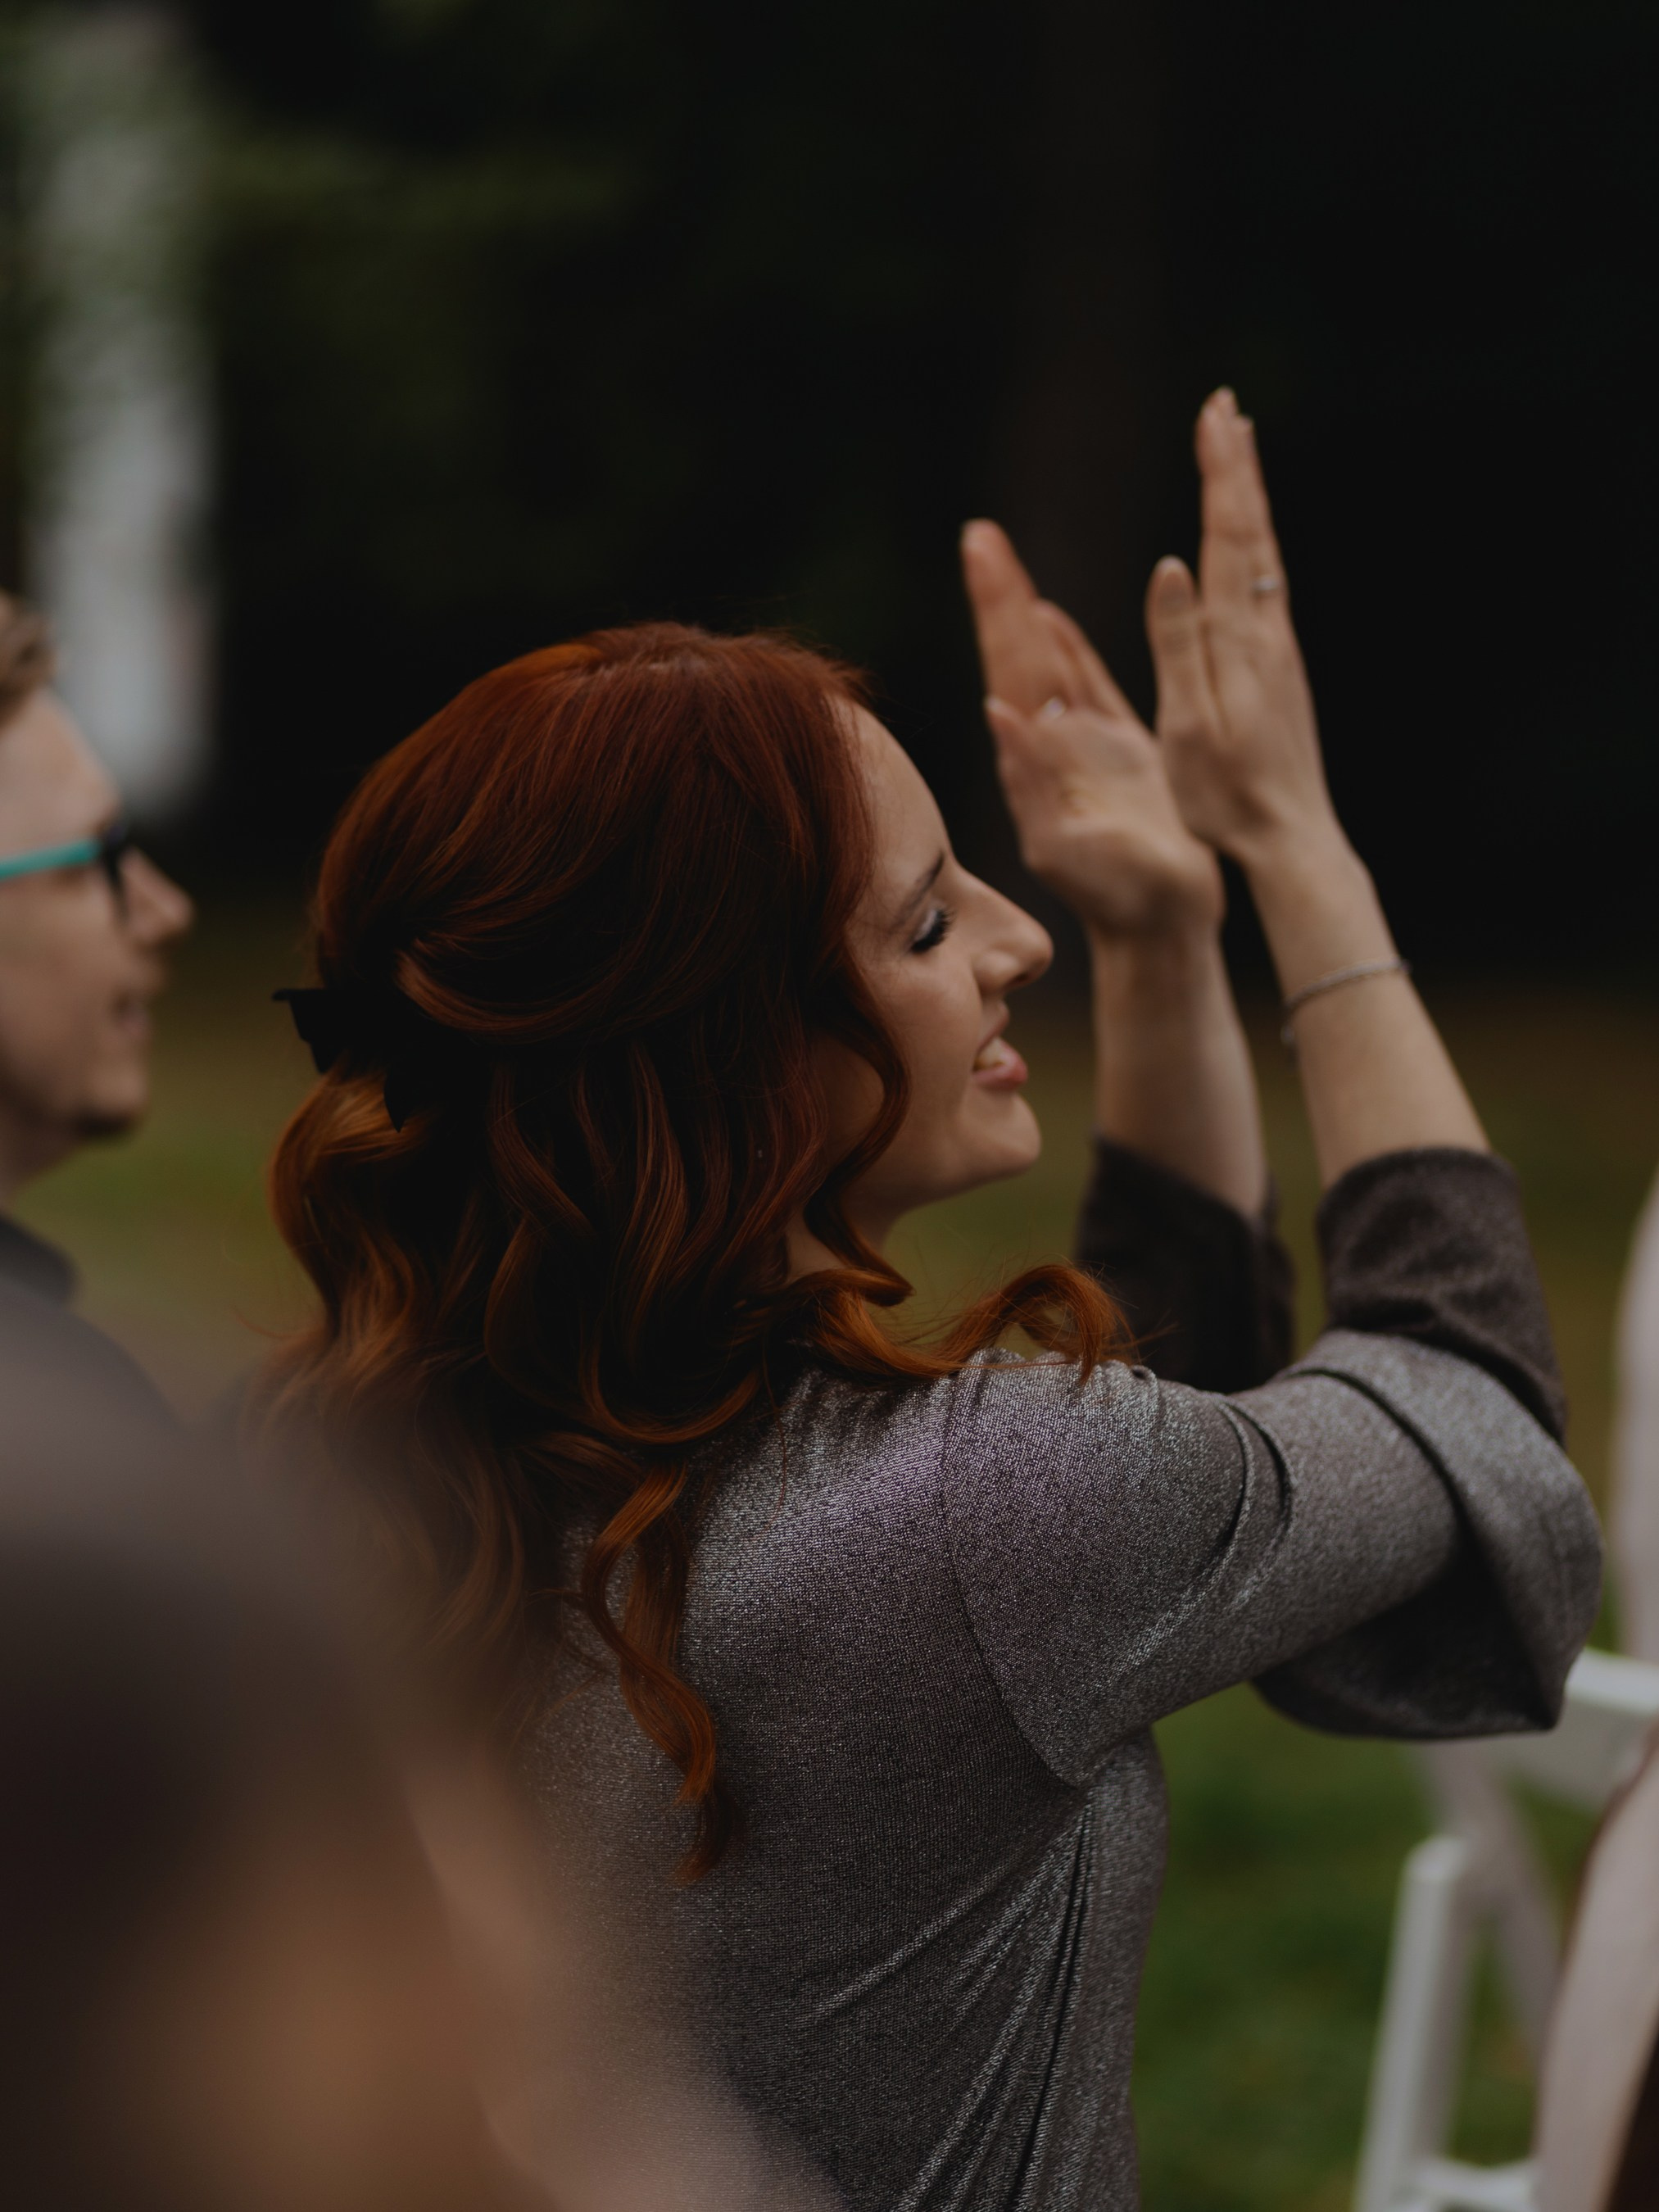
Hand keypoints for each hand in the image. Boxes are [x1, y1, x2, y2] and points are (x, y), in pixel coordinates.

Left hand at [961, 520, 1223, 941]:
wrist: (1162, 931)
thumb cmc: (1121, 900)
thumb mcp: (1068, 846)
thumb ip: (1032, 782)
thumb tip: (997, 713)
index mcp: (1041, 758)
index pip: (1009, 665)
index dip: (996, 608)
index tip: (977, 550)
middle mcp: (1054, 747)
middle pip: (1020, 652)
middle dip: (999, 592)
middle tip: (978, 533)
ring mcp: (1083, 748)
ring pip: (1048, 661)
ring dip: (1021, 610)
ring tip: (997, 556)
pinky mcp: (1120, 756)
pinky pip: (1088, 688)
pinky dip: (1067, 650)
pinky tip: (1049, 618)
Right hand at [1145, 389, 1340, 866]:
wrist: (1291, 839)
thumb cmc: (1229, 795)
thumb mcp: (1191, 724)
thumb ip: (1181, 643)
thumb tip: (1172, 565)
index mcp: (1239, 642)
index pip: (1229, 538)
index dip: (1222, 474)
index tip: (1214, 417)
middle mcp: (1266, 634)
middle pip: (1252, 533)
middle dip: (1237, 467)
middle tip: (1226, 409)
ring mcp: (1278, 651)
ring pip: (1262, 556)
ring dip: (1247, 501)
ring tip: (1238, 453)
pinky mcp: (1279, 672)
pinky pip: (1264, 589)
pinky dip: (1252, 548)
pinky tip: (1246, 546)